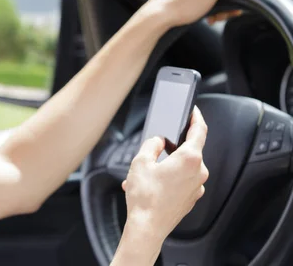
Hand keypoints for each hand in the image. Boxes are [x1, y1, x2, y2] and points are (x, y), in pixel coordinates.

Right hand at [121, 106, 208, 242]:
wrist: (147, 228)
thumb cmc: (145, 198)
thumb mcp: (140, 162)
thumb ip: (151, 145)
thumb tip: (157, 141)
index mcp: (189, 159)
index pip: (199, 130)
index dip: (196, 117)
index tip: (194, 111)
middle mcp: (198, 172)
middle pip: (189, 150)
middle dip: (172, 147)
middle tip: (155, 147)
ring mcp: (196, 187)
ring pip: (183, 167)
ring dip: (166, 165)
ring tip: (145, 173)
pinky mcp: (191, 198)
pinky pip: (181, 181)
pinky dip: (168, 178)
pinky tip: (150, 184)